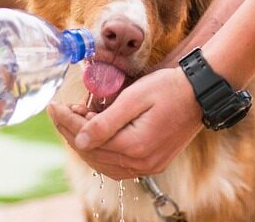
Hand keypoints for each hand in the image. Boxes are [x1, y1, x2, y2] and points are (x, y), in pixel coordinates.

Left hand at [48, 67, 202, 179]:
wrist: (200, 93)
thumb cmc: (169, 88)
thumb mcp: (134, 98)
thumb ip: (105, 122)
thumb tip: (79, 140)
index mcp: (135, 146)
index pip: (88, 139)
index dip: (66, 122)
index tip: (53, 106)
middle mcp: (141, 163)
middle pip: (93, 153)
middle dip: (71, 131)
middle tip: (61, 111)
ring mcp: (149, 166)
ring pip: (103, 163)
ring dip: (85, 143)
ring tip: (76, 119)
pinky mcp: (153, 163)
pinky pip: (118, 165)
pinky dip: (102, 151)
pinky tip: (95, 135)